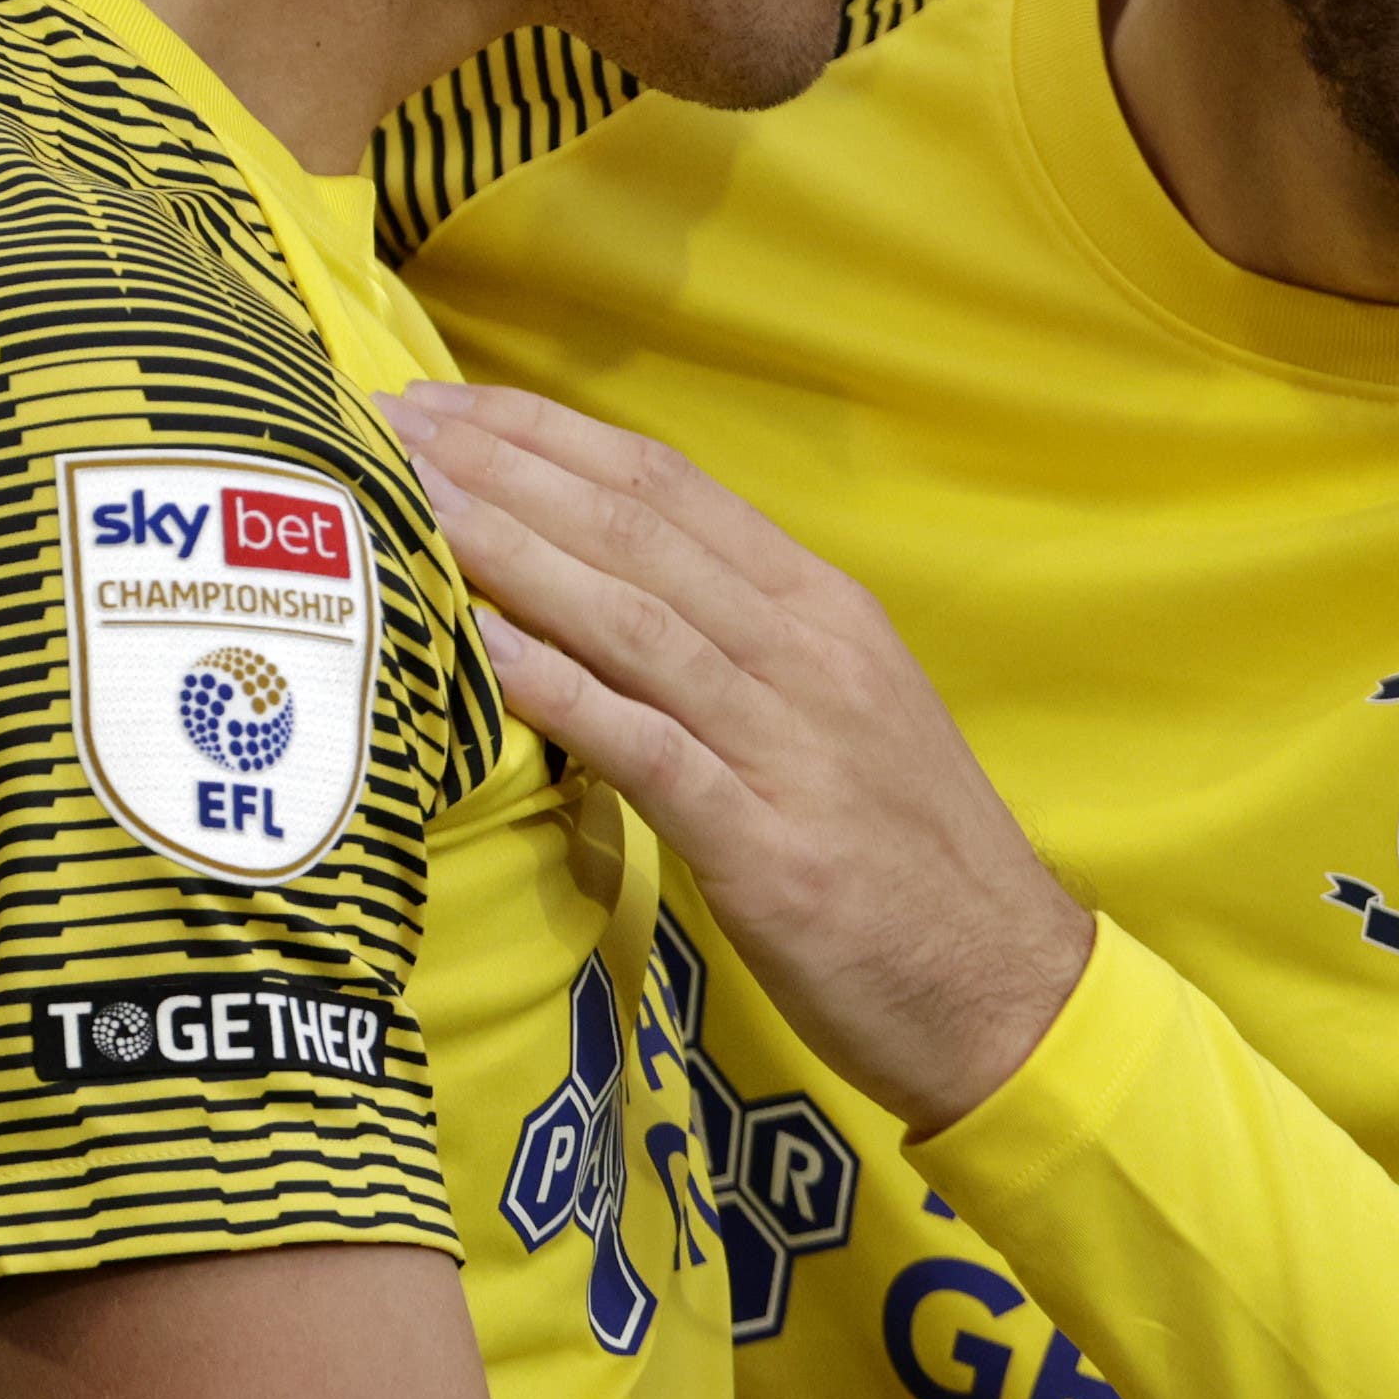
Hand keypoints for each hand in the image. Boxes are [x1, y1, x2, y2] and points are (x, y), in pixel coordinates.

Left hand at [376, 381, 1093, 1133]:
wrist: (1006, 992)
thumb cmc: (905, 862)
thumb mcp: (836, 718)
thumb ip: (735, 651)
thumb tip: (604, 600)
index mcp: (825, 609)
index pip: (670, 486)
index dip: (550, 437)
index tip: (449, 405)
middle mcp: (810, 654)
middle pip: (638, 530)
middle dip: (505, 469)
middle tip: (391, 428)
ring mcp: (792, 744)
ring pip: (633, 617)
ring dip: (511, 552)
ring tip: (409, 509)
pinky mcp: (769, 845)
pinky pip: (645, 746)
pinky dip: (558, 689)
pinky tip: (479, 649)